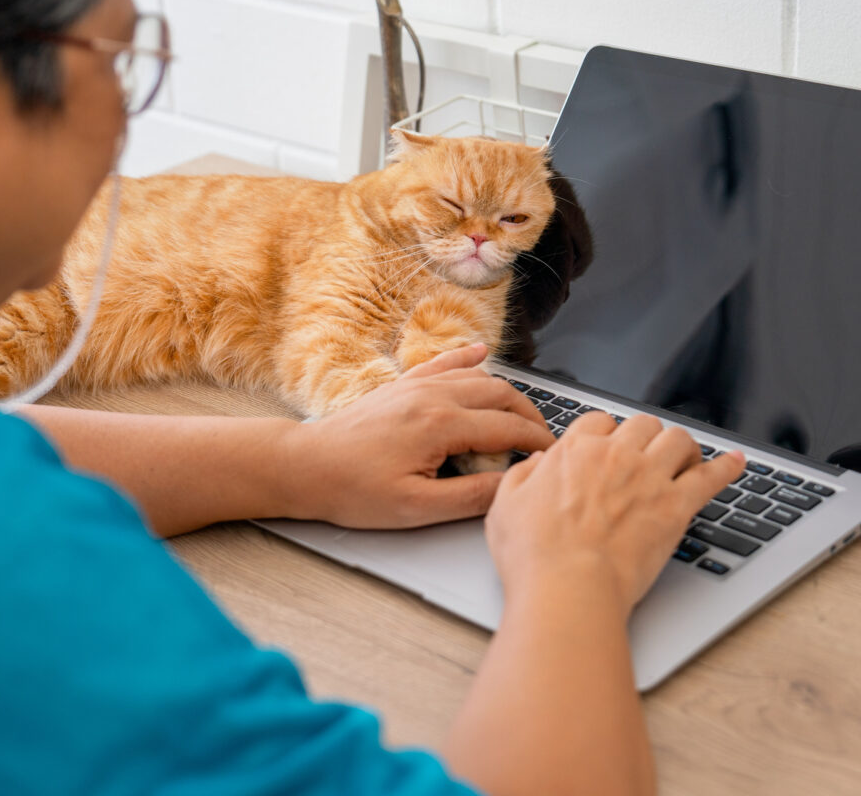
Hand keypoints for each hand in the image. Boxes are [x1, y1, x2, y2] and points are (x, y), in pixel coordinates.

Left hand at [286, 344, 554, 528]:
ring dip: (507, 393)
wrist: (306, 465)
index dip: (536, 443)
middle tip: (545, 440)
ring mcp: (416, 385)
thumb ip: (469, 496)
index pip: (507, 428)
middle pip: (500, 395)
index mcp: (440, 425)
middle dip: (530, 416)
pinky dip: (468, 358)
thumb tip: (509, 486)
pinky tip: (482, 352)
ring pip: (478, 377)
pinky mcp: (402, 385)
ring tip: (524, 416)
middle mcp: (432, 395)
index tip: (553, 456)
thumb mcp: (416, 508)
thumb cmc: (353, 490)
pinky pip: (443, 363)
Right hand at [486, 412, 744, 611]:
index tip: (606, 448)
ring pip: (677, 439)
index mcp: (574, 451)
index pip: (598, 421)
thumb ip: (523, 475)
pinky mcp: (676, 507)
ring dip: (681, 446)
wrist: (568, 588)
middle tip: (645, 454)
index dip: (604, 434)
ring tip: (684, 458)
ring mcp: (650, 478)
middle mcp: (615, 455)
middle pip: (641, 424)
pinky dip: (727, 467)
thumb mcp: (505, 506)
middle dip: (644, 436)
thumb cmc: (534, 556)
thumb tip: (537, 462)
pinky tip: (737, 462)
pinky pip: (711, 477)